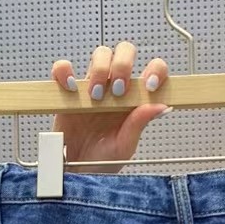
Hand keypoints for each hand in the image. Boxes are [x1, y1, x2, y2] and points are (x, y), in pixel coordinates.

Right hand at [50, 42, 168, 171]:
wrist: (75, 171)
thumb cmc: (103, 160)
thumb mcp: (125, 146)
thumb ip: (140, 123)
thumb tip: (161, 106)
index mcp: (135, 98)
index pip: (152, 69)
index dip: (155, 70)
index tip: (150, 86)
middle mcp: (115, 87)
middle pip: (124, 52)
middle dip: (123, 64)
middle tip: (118, 90)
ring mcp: (92, 86)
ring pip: (100, 54)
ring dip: (99, 69)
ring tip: (95, 97)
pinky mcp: (68, 91)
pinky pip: (63, 69)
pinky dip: (64, 71)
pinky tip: (71, 88)